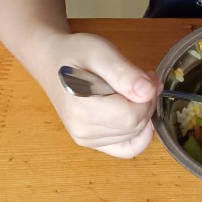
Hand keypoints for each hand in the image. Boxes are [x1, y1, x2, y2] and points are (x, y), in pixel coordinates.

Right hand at [43, 32, 161, 157]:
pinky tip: (137, 115)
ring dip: (143, 114)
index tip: (147, 77)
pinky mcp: (91, 143)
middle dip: (147, 103)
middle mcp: (82, 130)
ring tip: (132, 90)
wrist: (52, 61)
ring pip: (134, 136)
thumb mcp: (102, 52)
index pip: (132, 115)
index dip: (147, 97)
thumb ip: (125, 73)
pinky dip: (139, 135)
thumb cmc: (75, 52)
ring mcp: (86, 139)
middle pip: (135, 127)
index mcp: (82, 107)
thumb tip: (149, 92)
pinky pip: (126, 149)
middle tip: (143, 79)